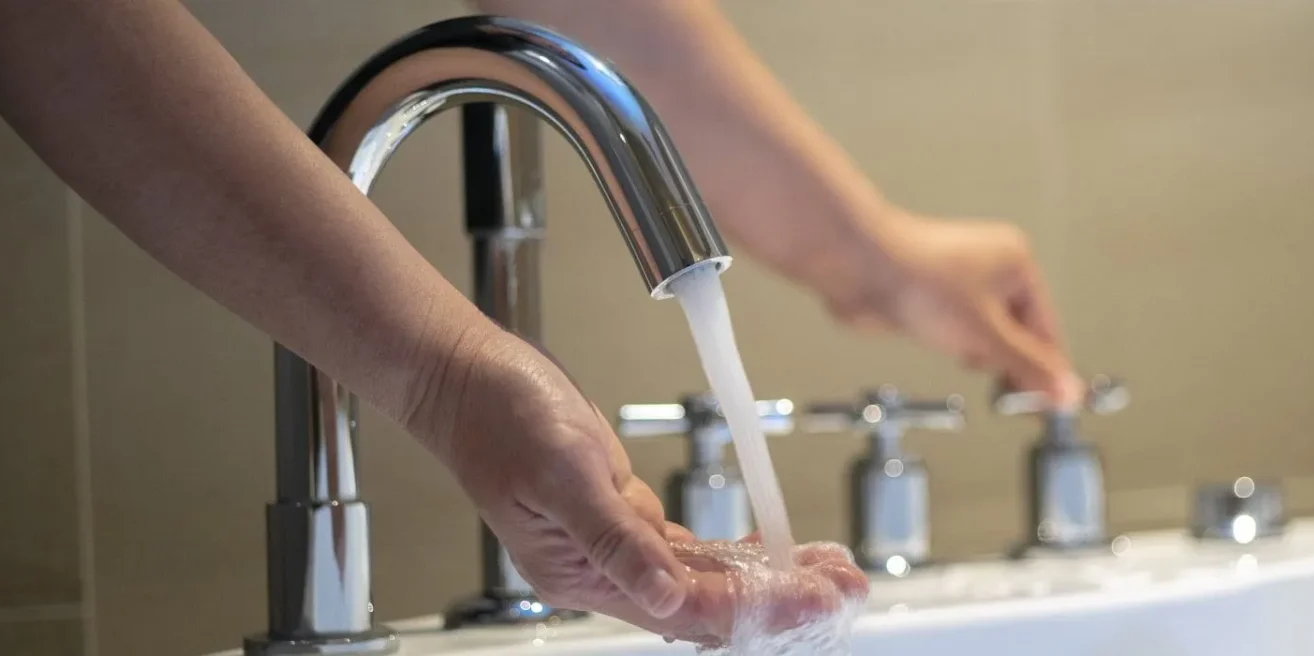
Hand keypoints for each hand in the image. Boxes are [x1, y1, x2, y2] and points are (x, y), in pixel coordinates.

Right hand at [402, 328, 863, 643]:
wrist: (467, 377)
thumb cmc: (501, 419)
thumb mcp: (564, 476)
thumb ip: (617, 540)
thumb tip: (671, 596)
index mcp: (585, 576)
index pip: (689, 610)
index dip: (757, 609)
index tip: (812, 598)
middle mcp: (606, 571)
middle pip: (710, 603)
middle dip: (782, 598)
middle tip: (846, 587)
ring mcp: (617, 544)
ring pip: (709, 577)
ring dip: (771, 576)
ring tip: (831, 571)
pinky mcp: (624, 514)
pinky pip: (693, 547)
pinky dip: (738, 550)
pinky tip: (775, 548)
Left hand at [822, 210, 1083, 406]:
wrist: (859, 267)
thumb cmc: (920, 281)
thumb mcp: (987, 336)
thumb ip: (1029, 368)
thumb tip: (1066, 391)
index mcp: (1017, 264)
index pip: (1047, 330)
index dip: (1047, 371)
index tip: (1050, 407)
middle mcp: (993, 267)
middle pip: (1019, 333)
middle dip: (1007, 360)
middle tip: (1005, 392)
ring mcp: (961, 280)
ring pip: (986, 334)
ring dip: (977, 352)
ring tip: (959, 349)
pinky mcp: (934, 295)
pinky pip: (958, 329)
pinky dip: (954, 343)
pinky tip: (941, 341)